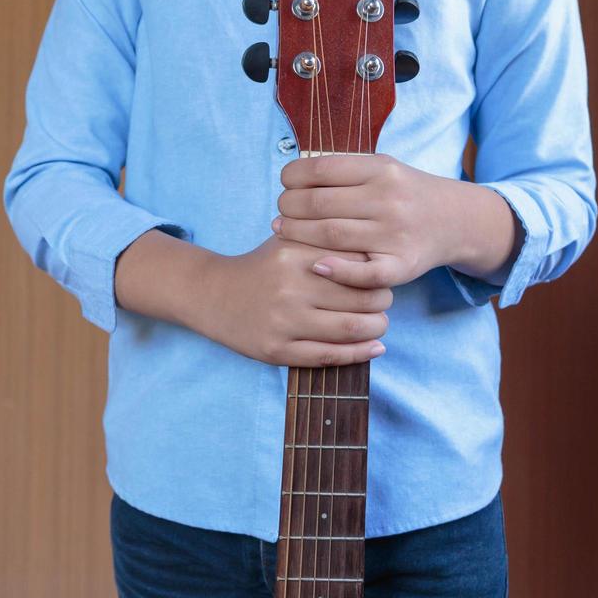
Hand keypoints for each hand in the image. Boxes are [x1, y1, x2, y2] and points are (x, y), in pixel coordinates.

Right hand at [192, 235, 390, 367]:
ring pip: (351, 329)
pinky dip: (359, 354)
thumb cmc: (262, 266)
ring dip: (377, 328)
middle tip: (384, 302)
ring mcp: (283, 322)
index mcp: (295, 255)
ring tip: (379, 324)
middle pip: (361, 297)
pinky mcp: (277, 350)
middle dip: (383, 302)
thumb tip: (380, 257)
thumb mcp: (290, 241)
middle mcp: (289, 288)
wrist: (213, 295)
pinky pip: (329, 355)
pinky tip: (374, 348)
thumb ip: (328, 242)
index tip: (382, 276)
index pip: (357, 265)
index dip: (378, 272)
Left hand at [273, 153, 492, 290]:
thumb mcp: (381, 168)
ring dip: (298, 234)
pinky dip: (336, 270)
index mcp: (381, 169)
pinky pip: (365, 274)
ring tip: (283, 231)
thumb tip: (291, 177)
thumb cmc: (404, 193)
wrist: (455, 220)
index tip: (285, 184)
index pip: (322, 169)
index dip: (293, 177)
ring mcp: (396, 234)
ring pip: (332, 234)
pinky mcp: (402, 265)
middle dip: (289, 207)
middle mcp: (389, 199)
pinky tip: (315, 266)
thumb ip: (343, 170)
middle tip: (280, 212)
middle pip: (320, 203)